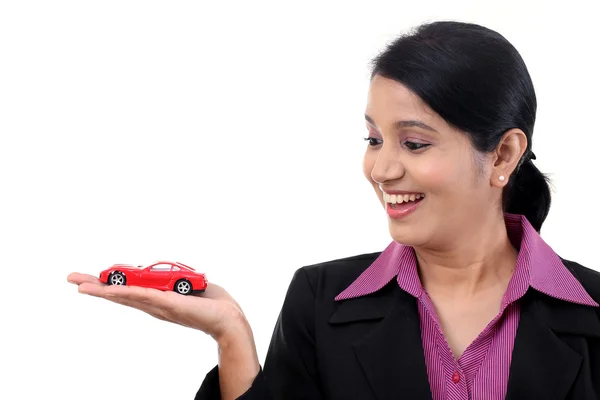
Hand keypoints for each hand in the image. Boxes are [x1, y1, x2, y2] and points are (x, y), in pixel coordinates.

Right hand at [66, 272, 247, 342]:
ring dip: (103, 290)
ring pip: (126, 297)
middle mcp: (153, 304)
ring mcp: (159, 305)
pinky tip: (111, 291)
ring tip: (81, 286)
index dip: (108, 286)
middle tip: (71, 279)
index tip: (88, 279)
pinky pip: (145, 297)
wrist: (227, 317)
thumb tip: (165, 278)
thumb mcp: (185, 287)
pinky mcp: (170, 304)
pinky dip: (127, 293)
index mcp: (155, 299)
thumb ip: (172, 283)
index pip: (126, 291)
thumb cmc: (210, 302)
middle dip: (95, 287)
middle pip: (119, 295)